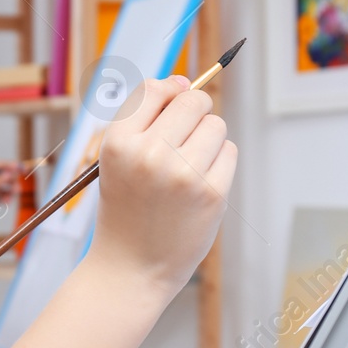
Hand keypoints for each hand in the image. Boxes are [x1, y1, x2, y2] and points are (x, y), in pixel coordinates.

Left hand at [0, 161, 18, 227]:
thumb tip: (10, 174)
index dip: (9, 165)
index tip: (19, 167)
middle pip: (5, 174)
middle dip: (13, 177)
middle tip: (18, 181)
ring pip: (7, 186)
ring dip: (13, 188)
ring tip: (16, 191)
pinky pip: (6, 196)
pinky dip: (9, 197)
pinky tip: (8, 201)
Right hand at [87, 77, 235, 295]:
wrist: (131, 268)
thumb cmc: (126, 209)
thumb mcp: (119, 160)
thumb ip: (148, 117)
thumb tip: (186, 79)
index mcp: (118, 142)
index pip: (156, 89)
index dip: (170, 93)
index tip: (170, 112)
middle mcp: (149, 154)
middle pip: (193, 101)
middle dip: (194, 114)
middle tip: (182, 143)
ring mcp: (182, 174)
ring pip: (216, 125)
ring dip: (208, 141)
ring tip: (187, 169)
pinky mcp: (211, 193)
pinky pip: (229, 152)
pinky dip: (219, 164)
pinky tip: (199, 186)